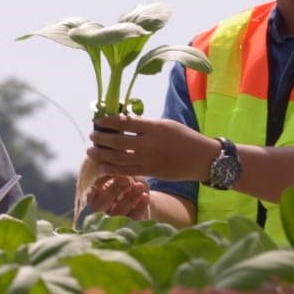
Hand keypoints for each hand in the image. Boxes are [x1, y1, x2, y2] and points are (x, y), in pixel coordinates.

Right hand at [84, 174, 150, 218]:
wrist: (143, 199)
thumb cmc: (128, 182)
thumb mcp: (122, 175)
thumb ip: (117, 172)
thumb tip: (118, 170)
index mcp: (93, 197)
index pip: (92, 191)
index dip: (101, 182)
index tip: (111, 171)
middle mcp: (100, 211)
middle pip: (102, 204)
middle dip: (113, 190)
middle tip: (125, 179)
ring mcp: (114, 220)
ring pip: (118, 212)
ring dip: (129, 198)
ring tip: (140, 186)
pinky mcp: (128, 226)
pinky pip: (133, 218)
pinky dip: (140, 207)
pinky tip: (146, 197)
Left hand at [86, 114, 215, 181]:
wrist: (202, 158)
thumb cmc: (184, 137)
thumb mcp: (165, 124)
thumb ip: (145, 124)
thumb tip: (122, 121)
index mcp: (153, 127)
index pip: (124, 122)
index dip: (107, 121)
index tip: (98, 120)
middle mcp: (149, 143)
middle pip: (117, 140)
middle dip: (101, 138)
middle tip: (92, 136)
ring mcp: (149, 159)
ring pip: (118, 157)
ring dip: (102, 154)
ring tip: (91, 151)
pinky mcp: (150, 172)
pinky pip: (126, 171)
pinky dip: (112, 169)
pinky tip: (102, 166)